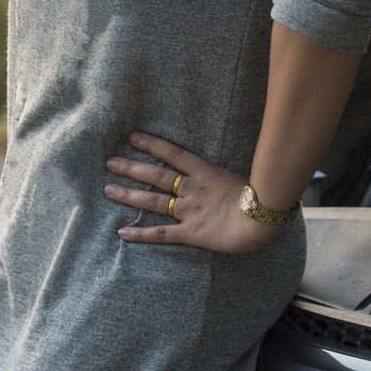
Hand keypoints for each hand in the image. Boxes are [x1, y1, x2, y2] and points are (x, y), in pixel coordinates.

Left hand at [104, 131, 286, 253]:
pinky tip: (122, 233)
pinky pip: (161, 233)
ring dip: (129, 195)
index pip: (172, 153)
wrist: (261, 220)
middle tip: (110, 162)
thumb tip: (216, 171)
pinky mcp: (190, 233)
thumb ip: (221, 175)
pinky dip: (141, 233)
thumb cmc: (257, 197)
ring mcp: (189, 211)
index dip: (151, 144)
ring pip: (153, 201)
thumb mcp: (237, 177)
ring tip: (108, 189)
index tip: (132, 137)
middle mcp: (191, 190)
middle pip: (156, 175)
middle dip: (131, 168)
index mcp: (204, 172)